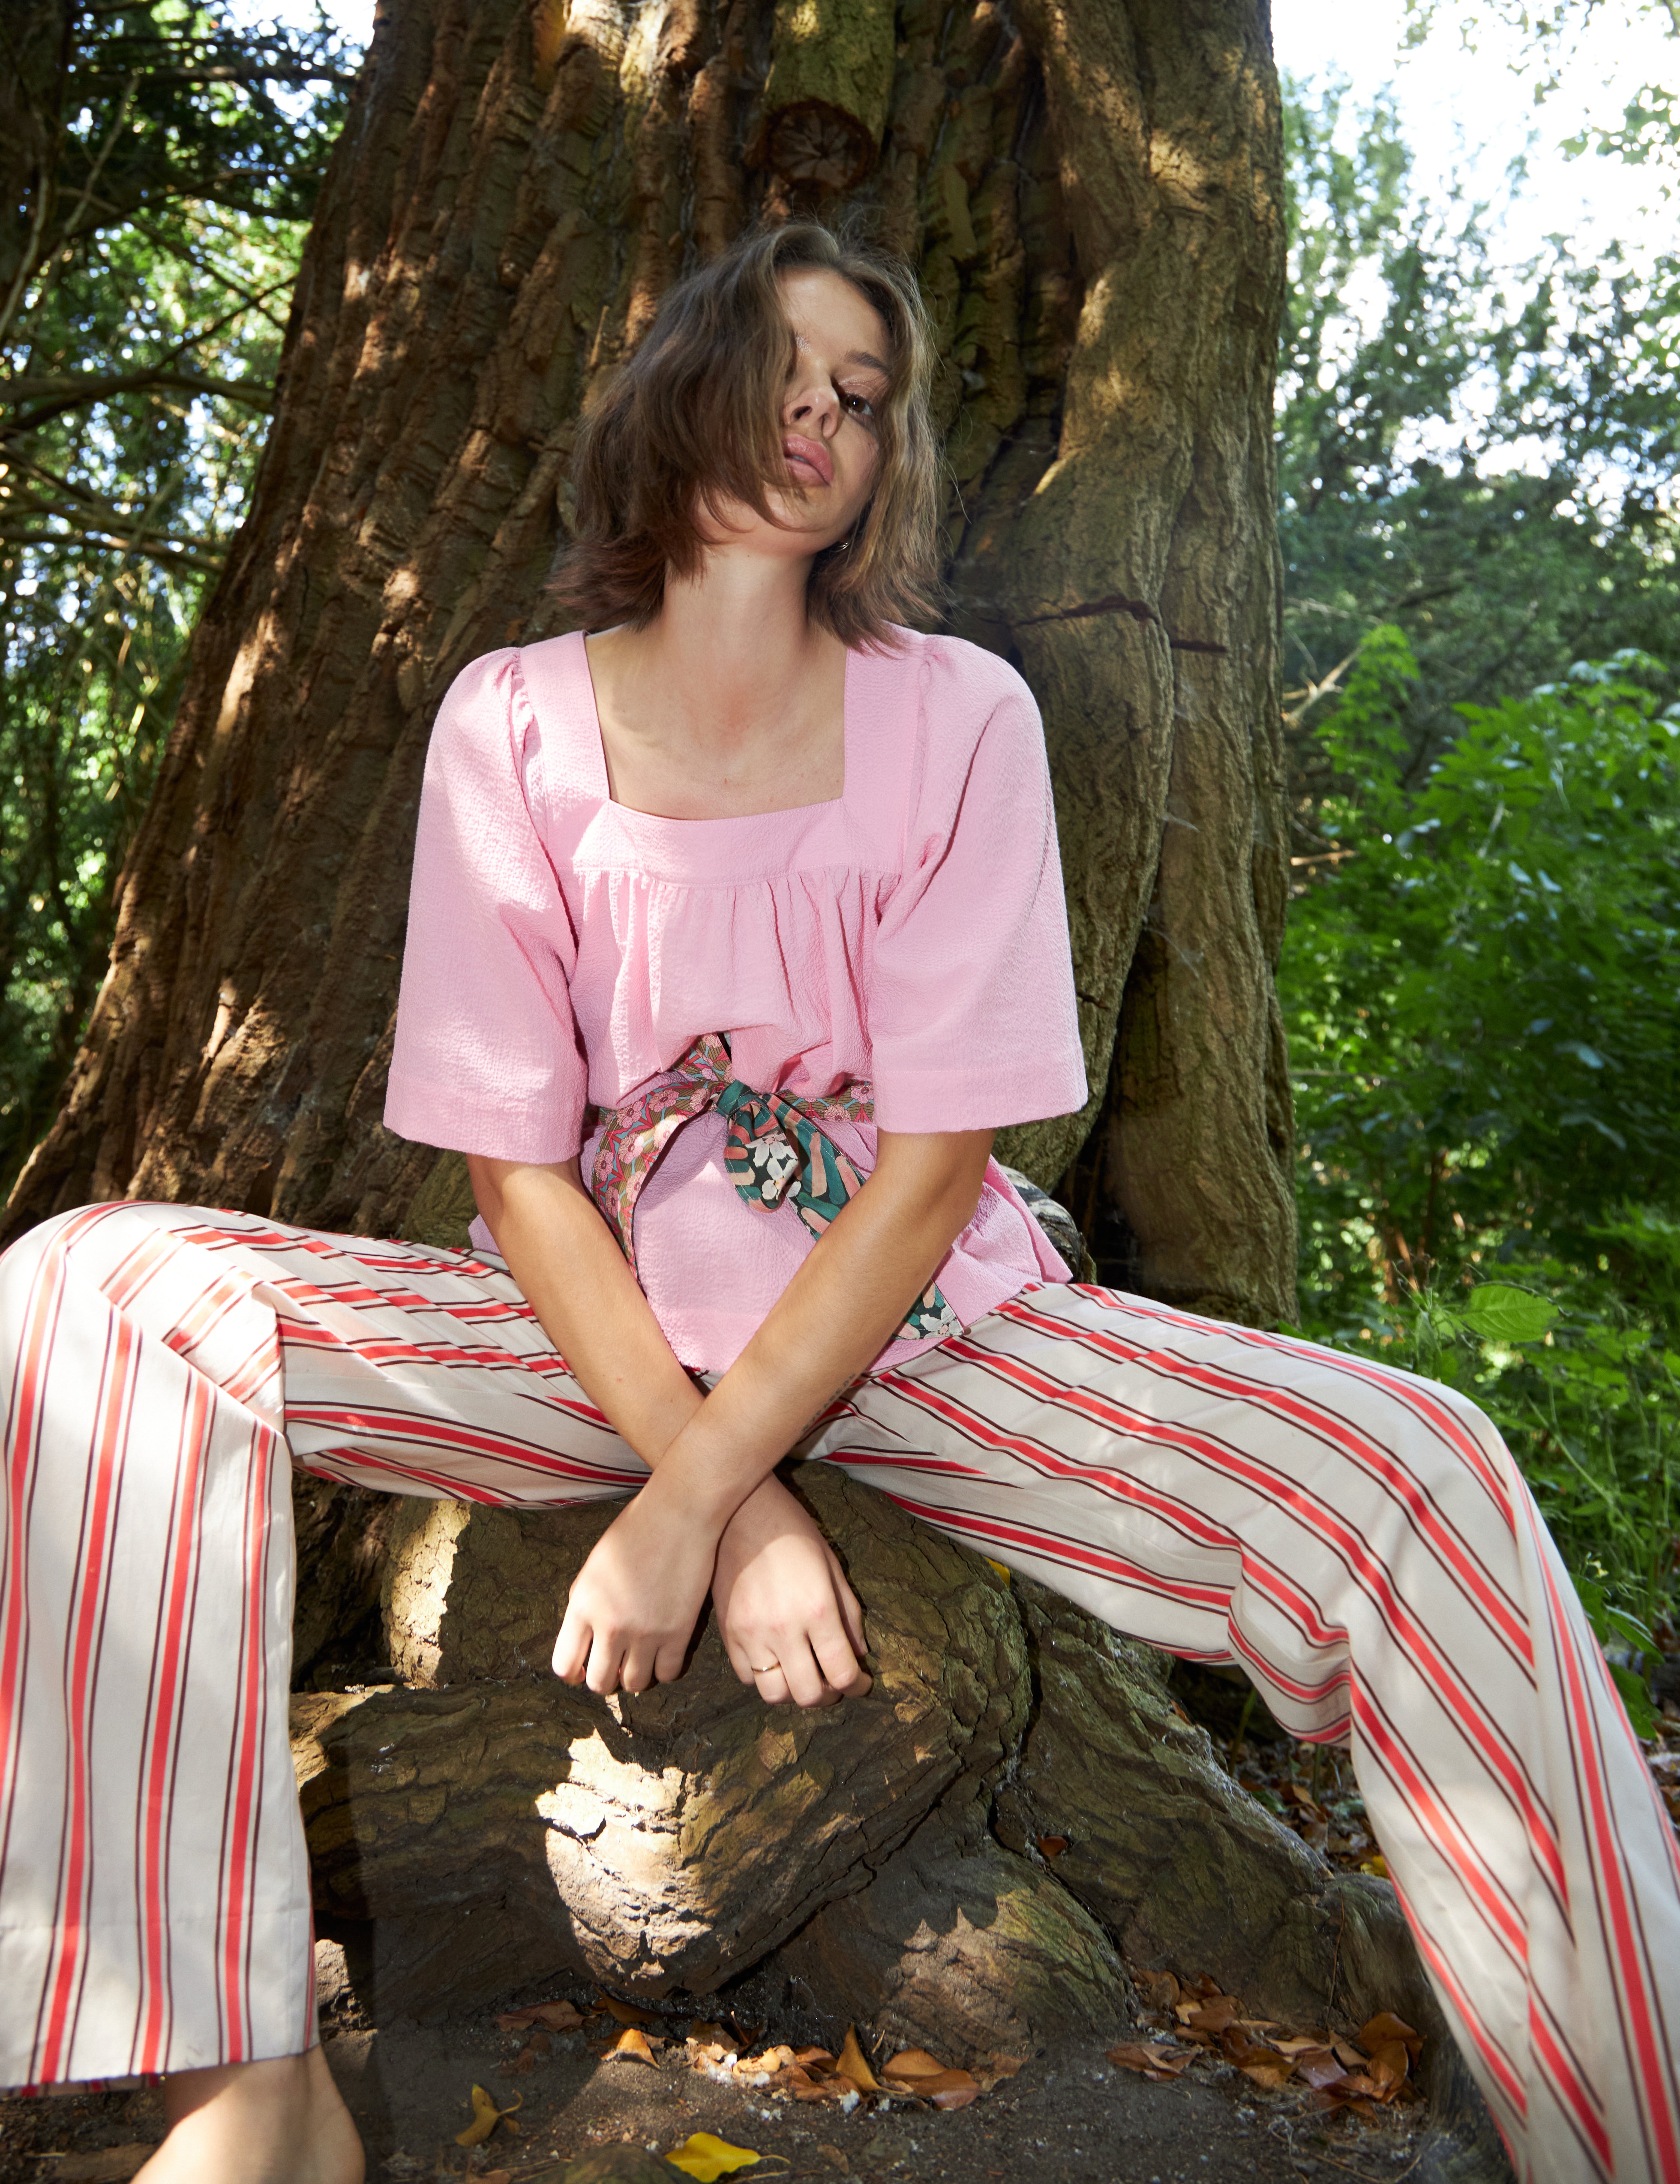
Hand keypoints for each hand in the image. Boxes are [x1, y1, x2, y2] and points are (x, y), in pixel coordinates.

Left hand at [551, 1475, 720, 1694]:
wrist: (679, 1512)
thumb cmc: (636, 1530)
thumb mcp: (595, 1565)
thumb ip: (585, 1603)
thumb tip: (584, 1640)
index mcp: (583, 1605)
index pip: (564, 1665)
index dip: (572, 1673)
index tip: (582, 1668)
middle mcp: (611, 1624)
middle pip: (599, 1683)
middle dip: (604, 1679)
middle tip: (614, 1665)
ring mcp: (646, 1632)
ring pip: (634, 1684)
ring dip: (635, 1676)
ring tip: (640, 1659)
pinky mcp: (678, 1632)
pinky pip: (668, 1674)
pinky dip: (664, 1669)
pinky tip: (664, 1653)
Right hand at [712, 1475, 870, 1707]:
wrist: (742, 1512)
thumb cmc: (793, 1533)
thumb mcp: (832, 1567)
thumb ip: (849, 1613)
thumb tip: (859, 1653)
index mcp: (817, 1610)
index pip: (842, 1673)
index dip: (857, 1686)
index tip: (861, 1682)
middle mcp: (784, 1629)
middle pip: (808, 1695)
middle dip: (828, 1695)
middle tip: (833, 1681)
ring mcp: (751, 1634)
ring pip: (774, 1695)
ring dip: (794, 1691)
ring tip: (803, 1673)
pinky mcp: (727, 1633)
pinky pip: (746, 1677)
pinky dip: (764, 1677)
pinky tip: (775, 1657)